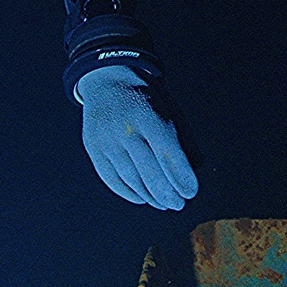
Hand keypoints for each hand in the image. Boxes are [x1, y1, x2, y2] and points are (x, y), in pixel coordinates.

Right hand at [77, 64, 198, 208]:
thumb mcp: (167, 109)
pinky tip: (142, 198)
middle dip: (167, 192)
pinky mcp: (94, 149)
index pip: (167, 153)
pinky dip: (129, 192)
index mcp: (149, 116)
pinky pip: (112, 178)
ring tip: (164, 204)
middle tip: (178, 204)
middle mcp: (126, 129)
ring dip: (150, 196)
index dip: (180, 175)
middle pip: (149, 170)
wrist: (107, 82)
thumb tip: (192, 171)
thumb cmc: (146, 100)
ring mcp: (107, 140)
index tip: (190, 192)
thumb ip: (180, 139)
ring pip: (131, 178)